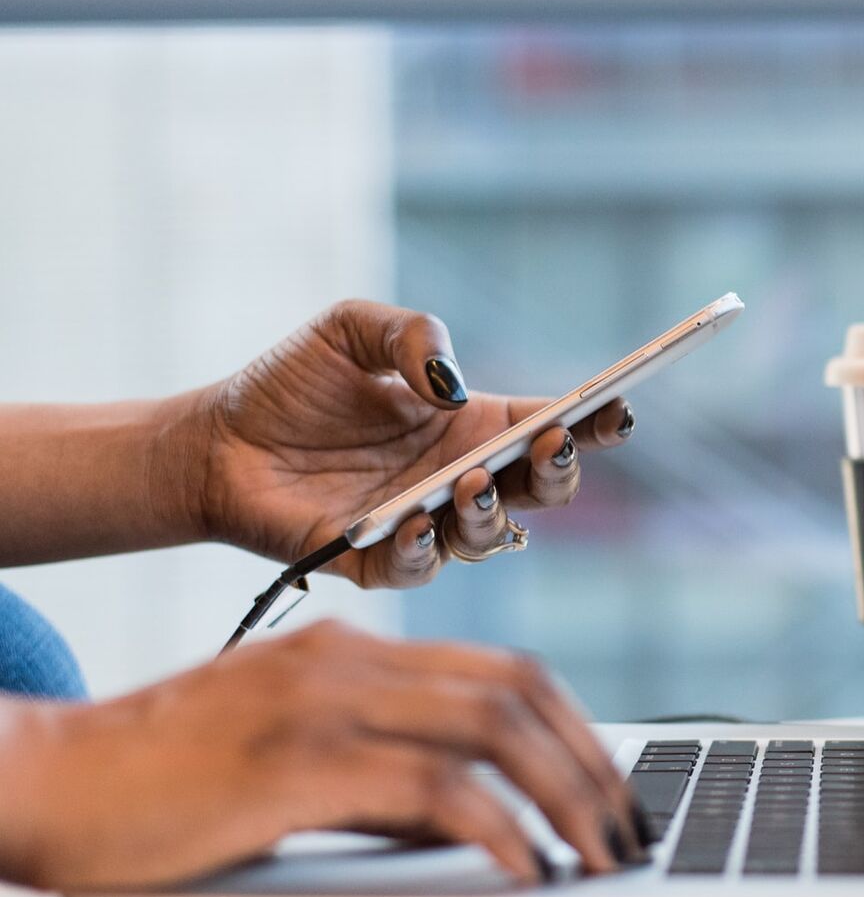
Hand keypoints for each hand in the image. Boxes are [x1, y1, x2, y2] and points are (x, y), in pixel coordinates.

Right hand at [0, 620, 644, 890]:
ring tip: (599, 855)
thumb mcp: (291, 762)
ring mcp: (323, 704)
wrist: (42, 780)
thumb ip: (382, 777)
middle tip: (627, 829)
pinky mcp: (295, 763)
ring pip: (493, 728)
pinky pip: (433, 789)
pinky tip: (524, 867)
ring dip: (565, 796)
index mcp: (352, 651)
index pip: (504, 669)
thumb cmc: (159, 784)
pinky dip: (497, 829)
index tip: (612, 787)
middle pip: (518, 690)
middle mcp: (348, 661)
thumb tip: (473, 822)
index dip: (576, 727)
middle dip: (592, 763)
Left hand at [194, 300, 637, 586]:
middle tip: (551, 443)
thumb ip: (411, 334)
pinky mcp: (375, 562)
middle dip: (560, 471)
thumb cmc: (290, 385)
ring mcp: (424, 524)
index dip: (593, 421)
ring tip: (470, 481)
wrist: (213, 441)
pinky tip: (415, 520)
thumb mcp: (351, 329)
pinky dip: (424, 548)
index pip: (552, 426)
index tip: (616, 407)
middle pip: (542, 490)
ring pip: (490, 536)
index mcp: (472, 425)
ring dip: (491, 512)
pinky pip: (418, 568)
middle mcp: (460, 479)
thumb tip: (451, 384)